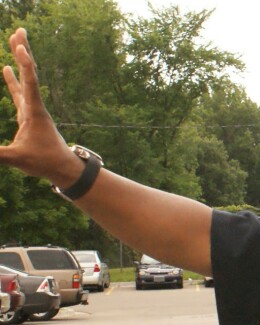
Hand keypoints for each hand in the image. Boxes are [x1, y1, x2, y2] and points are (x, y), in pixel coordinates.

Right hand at [0, 28, 80, 182]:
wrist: (62, 168)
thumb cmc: (44, 162)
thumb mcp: (17, 159)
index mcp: (34, 112)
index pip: (29, 82)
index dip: (24, 63)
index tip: (19, 46)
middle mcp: (35, 106)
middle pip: (29, 73)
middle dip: (24, 51)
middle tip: (20, 31)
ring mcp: (32, 109)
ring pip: (25, 79)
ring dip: (19, 60)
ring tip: (15, 40)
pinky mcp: (29, 115)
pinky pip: (20, 91)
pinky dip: (13, 78)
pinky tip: (6, 68)